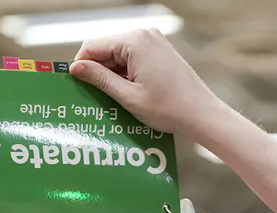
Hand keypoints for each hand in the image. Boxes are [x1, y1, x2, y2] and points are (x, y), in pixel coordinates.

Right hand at [70, 29, 226, 138]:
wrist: (201, 114)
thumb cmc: (168, 108)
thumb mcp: (128, 97)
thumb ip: (100, 79)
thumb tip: (75, 67)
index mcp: (134, 41)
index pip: (93, 46)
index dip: (81, 66)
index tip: (75, 85)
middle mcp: (144, 34)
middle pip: (106, 48)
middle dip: (98, 71)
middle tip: (94, 96)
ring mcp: (154, 41)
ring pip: (119, 54)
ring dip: (112, 74)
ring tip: (113, 99)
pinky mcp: (160, 50)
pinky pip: (133, 58)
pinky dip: (126, 74)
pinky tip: (128, 93)